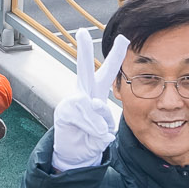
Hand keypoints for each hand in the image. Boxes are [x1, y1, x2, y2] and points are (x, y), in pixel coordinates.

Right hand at [51, 30, 128, 170]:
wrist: (74, 155)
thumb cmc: (91, 138)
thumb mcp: (105, 128)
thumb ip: (103, 117)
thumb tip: (94, 104)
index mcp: (96, 93)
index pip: (107, 72)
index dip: (116, 55)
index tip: (124, 37)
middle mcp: (83, 93)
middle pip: (84, 69)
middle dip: (84, 51)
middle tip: (82, 31)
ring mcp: (72, 101)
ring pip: (92, 105)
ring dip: (97, 124)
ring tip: (95, 133)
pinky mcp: (64, 112)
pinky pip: (85, 118)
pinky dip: (91, 130)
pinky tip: (87, 135)